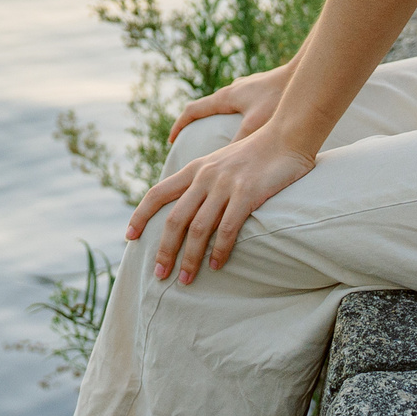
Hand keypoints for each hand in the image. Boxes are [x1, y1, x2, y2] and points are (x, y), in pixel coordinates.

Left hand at [127, 126, 315, 284]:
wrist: (287, 135)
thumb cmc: (256, 152)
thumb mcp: (220, 160)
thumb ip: (204, 179)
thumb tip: (191, 206)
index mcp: (194, 169)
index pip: (157, 193)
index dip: (140, 215)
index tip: (129, 237)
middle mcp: (205, 176)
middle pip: (175, 219)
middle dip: (164, 250)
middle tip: (158, 274)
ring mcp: (225, 185)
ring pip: (198, 228)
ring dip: (189, 257)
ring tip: (185, 279)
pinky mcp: (247, 193)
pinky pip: (227, 228)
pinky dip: (219, 250)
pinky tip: (216, 265)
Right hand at [168, 64, 291, 144]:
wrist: (303, 76)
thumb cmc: (279, 100)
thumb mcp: (255, 126)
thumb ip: (237, 144)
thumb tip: (220, 166)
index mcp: (225, 97)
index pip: (193, 111)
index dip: (180, 126)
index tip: (172, 141)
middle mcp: (233, 90)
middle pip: (207, 107)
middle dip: (199, 124)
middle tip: (195, 142)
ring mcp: (247, 88)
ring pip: (226, 106)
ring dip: (220, 120)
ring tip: (223, 139)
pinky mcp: (262, 90)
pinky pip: (243, 105)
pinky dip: (239, 117)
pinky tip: (251, 129)